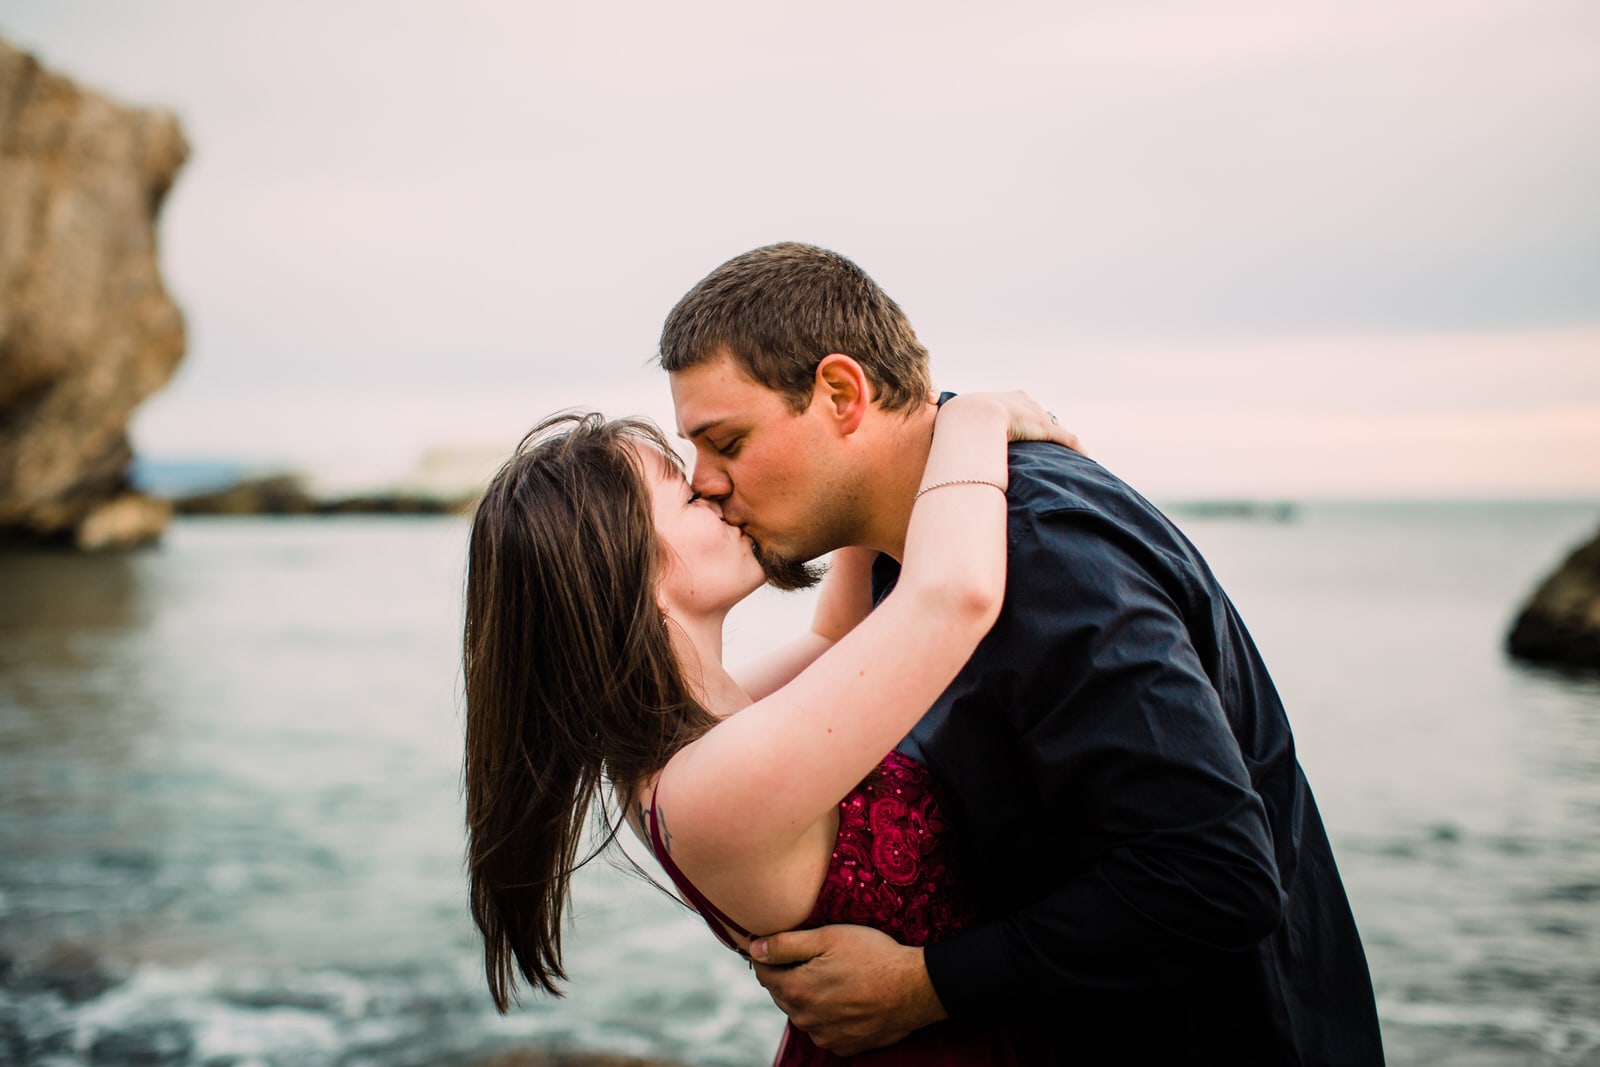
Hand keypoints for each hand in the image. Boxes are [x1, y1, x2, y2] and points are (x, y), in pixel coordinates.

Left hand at [748, 925, 946, 1055]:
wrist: (915, 987)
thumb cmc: (872, 956)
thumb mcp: (827, 937)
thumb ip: (785, 944)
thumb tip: (754, 948)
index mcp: (796, 990)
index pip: (763, 973)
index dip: (767, 955)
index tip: (776, 943)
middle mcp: (805, 1019)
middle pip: (782, 993)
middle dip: (788, 974)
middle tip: (810, 955)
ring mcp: (825, 1036)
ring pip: (802, 1012)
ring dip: (808, 995)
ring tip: (832, 975)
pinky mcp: (844, 1045)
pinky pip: (823, 1028)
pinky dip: (827, 1014)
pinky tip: (845, 996)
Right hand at [942, 391, 1081, 452]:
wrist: (973, 417)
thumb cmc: (959, 421)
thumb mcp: (954, 423)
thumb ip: (950, 432)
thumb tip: (937, 444)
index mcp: (1004, 399)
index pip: (1019, 406)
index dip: (1021, 419)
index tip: (1021, 429)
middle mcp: (1023, 402)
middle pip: (1038, 414)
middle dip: (1041, 426)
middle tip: (1041, 441)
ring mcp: (1035, 416)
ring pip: (1054, 426)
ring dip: (1059, 438)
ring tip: (1066, 452)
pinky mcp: (1046, 429)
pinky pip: (1066, 439)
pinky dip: (1075, 448)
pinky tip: (1083, 457)